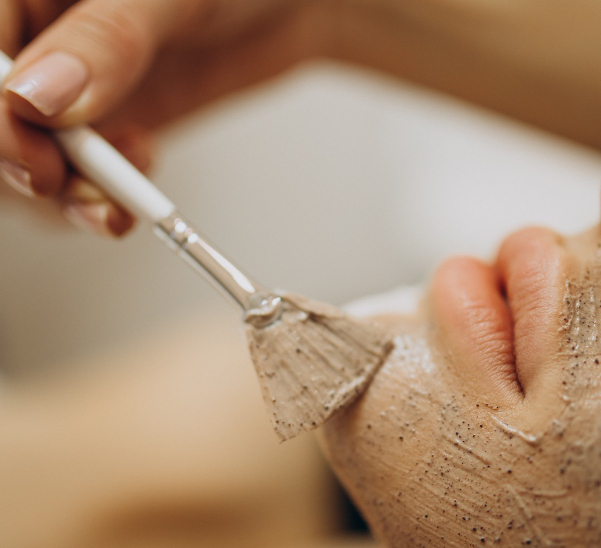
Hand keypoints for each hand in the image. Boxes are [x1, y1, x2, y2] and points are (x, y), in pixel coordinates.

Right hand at [0, 0, 320, 235]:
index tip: (40, 159)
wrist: (291, 10)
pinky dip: (101, 194)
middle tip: (76, 189)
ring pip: (30, 157)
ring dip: (68, 194)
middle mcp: (44, 36)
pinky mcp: (105, 122)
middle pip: (0, 120)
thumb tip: (37, 99)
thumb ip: (106, 39)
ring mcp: (71, 84)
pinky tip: (138, 170)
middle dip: (29, 167)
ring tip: (118, 197)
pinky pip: (78, 173)